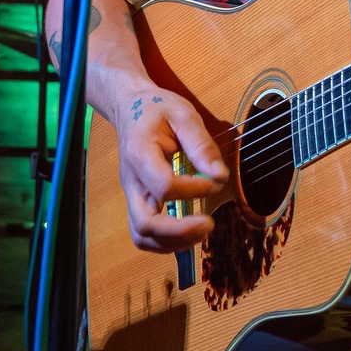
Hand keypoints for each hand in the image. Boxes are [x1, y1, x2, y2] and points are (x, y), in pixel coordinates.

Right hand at [113, 86, 226, 253]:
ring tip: (202, 231)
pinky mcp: (137, 201)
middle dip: (179, 232)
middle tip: (209, 224)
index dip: (193, 190)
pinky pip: (144, 233)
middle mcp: (131, 181)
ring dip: (173, 242)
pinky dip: (166, 241)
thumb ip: (201, 144)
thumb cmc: (157, 109)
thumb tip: (220, 176)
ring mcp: (132, 194)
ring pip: (141, 235)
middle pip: (144, 224)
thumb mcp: (183, 115)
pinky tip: (189, 232)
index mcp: (140, 154)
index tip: (215, 182)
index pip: (164, 186)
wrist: (130, 108)